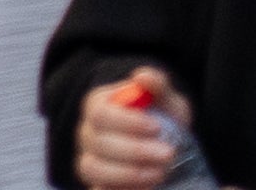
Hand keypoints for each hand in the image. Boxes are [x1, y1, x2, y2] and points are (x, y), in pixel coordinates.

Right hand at [72, 73, 195, 189]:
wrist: (163, 145)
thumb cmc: (161, 117)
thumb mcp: (166, 99)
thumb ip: (157, 84)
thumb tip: (142, 76)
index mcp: (97, 104)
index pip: (101, 114)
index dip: (128, 123)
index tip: (157, 128)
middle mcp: (87, 133)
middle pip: (99, 144)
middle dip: (136, 151)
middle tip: (168, 154)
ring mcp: (88, 160)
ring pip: (94, 170)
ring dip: (129, 174)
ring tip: (160, 173)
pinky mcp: (96, 184)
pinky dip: (123, 189)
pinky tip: (148, 186)